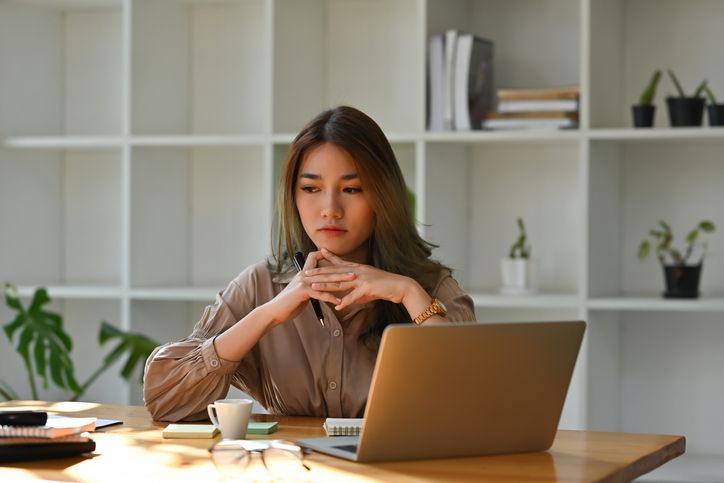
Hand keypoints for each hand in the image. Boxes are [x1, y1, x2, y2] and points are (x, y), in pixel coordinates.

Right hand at [262, 251, 354, 325]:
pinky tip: (339, 301)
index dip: (325, 256)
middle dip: (341, 270)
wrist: (275, 311)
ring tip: (352, 282)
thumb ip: (311, 287)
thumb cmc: (289, 303)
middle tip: (355, 272)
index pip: (314, 257)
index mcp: (304, 273)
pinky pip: (320, 293)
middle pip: (326, 269)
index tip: (339, 261)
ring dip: (340, 281)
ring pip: (325, 280)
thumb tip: (320, 287)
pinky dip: (330, 297)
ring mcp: (303, 282)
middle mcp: (304, 274)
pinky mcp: (302, 291)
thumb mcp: (302, 292)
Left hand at [303, 248, 421, 311]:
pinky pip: (354, 296)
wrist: (401, 287)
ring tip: (313, 287)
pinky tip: (337, 307)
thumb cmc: (384, 287)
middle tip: (306, 273)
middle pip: (335, 272)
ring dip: (326, 286)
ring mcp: (362, 278)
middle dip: (319, 273)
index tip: (316, 255)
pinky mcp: (367, 288)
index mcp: (358, 269)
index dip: (327, 259)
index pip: (339, 263)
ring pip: (340, 283)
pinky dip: (346, 302)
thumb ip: (355, 292)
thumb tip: (345, 300)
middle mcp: (358, 271)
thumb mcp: (367, 287)